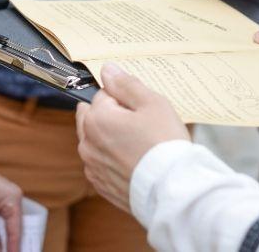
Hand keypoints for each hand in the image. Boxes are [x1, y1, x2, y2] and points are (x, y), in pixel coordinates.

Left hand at [75, 63, 189, 211]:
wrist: (172, 188)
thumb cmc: (164, 143)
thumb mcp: (152, 103)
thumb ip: (126, 84)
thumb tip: (107, 70)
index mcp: (96, 118)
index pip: (104, 94)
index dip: (126, 99)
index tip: (142, 109)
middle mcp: (87, 142)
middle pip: (94, 116)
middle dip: (111, 115)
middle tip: (140, 124)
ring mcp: (92, 166)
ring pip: (96, 140)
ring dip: (110, 138)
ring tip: (139, 144)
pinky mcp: (100, 184)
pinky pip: (102, 163)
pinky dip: (113, 159)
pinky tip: (134, 161)